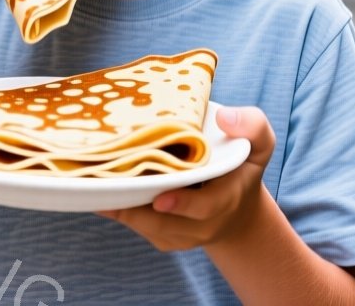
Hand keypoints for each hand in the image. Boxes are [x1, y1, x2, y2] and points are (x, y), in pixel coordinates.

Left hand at [98, 106, 274, 250]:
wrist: (235, 209)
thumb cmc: (242, 166)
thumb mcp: (259, 143)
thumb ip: (252, 126)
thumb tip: (224, 117)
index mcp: (225, 199)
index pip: (204, 207)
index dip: (183, 204)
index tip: (161, 198)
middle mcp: (201, 224)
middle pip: (164, 223)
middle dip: (137, 208)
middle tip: (110, 185)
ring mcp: (180, 235)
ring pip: (145, 226)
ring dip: (121, 207)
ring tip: (95, 183)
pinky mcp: (162, 237)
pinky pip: (137, 226)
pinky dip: (118, 208)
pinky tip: (98, 188)